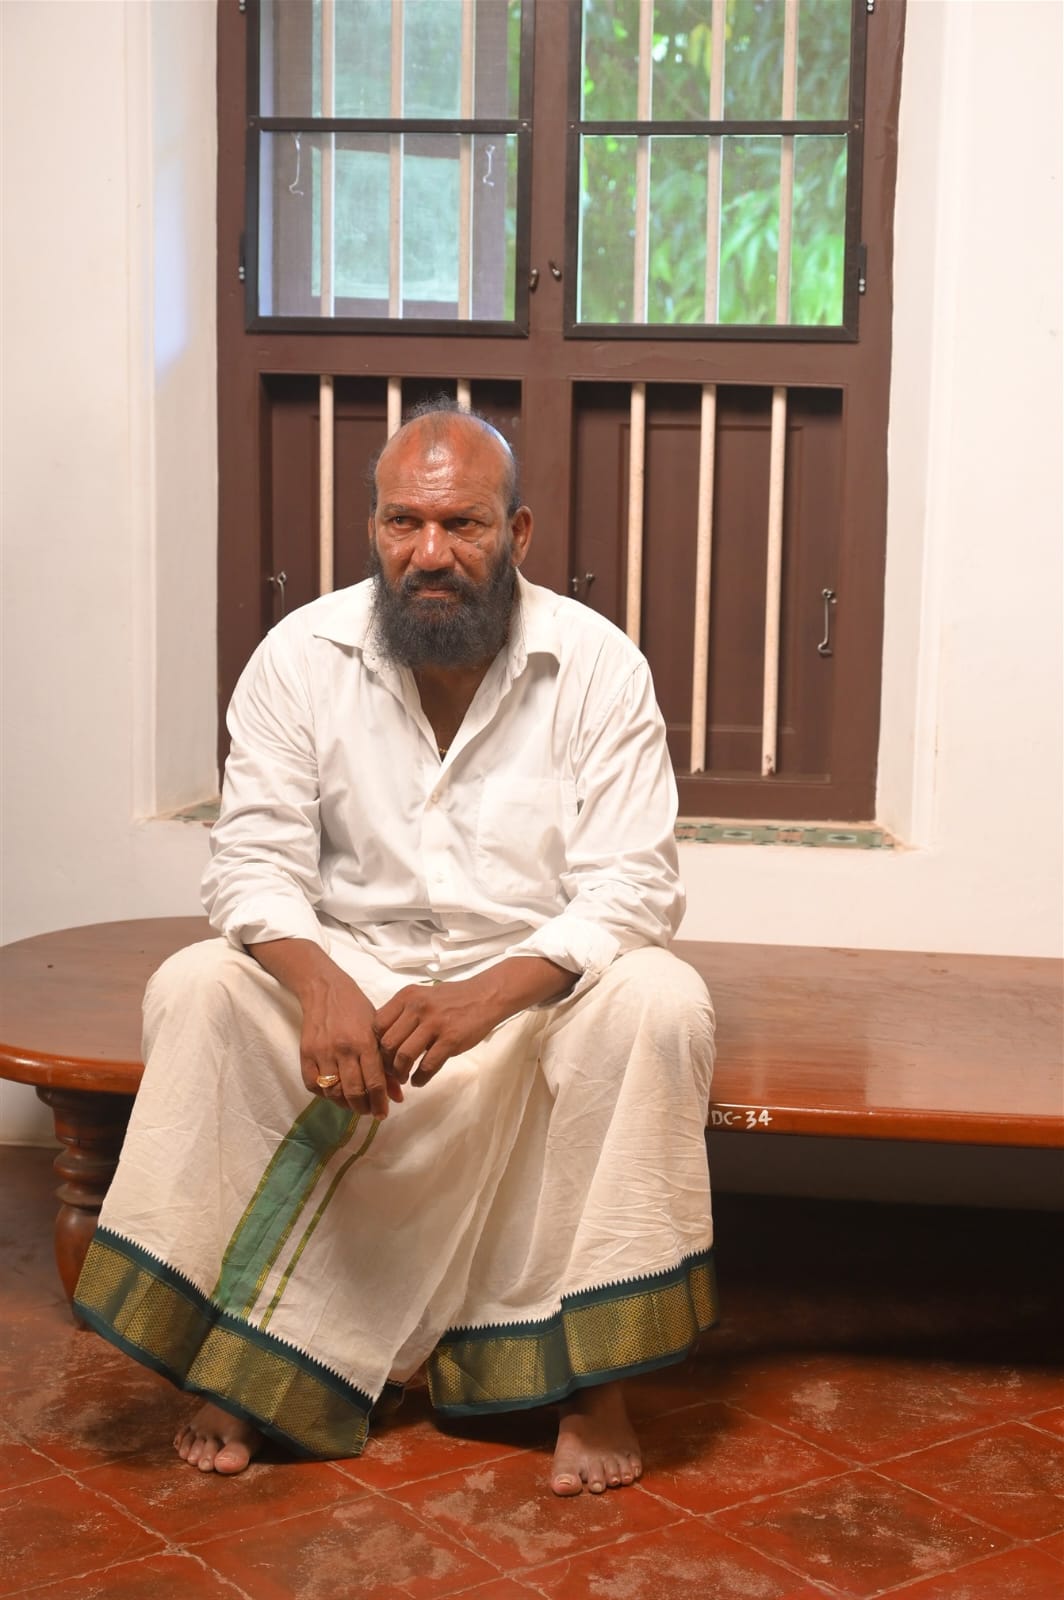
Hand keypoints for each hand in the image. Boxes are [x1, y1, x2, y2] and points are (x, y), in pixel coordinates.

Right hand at [298, 972, 403, 1117]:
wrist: (325, 990)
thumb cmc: (357, 1009)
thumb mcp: (377, 1031)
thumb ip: (386, 1064)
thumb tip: (397, 1096)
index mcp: (365, 1042)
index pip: (374, 1082)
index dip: (379, 1102)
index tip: (383, 1114)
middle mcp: (343, 1049)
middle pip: (353, 1091)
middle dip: (364, 1108)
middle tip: (369, 1112)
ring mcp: (322, 1052)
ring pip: (333, 1092)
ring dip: (345, 1104)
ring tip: (354, 1105)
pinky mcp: (305, 1053)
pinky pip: (313, 1085)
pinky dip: (324, 1095)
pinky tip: (334, 1093)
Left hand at [374, 978, 499, 1087]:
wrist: (485, 996)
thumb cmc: (452, 999)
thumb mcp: (422, 996)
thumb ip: (402, 1013)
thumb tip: (382, 1041)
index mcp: (406, 996)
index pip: (377, 1025)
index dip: (376, 1045)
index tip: (381, 1056)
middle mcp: (417, 1007)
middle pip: (388, 1043)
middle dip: (386, 1063)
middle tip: (392, 1071)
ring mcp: (434, 1023)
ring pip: (404, 1056)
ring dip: (401, 1073)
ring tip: (404, 1077)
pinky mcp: (451, 1039)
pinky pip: (427, 1065)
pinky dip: (420, 1078)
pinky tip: (420, 1080)